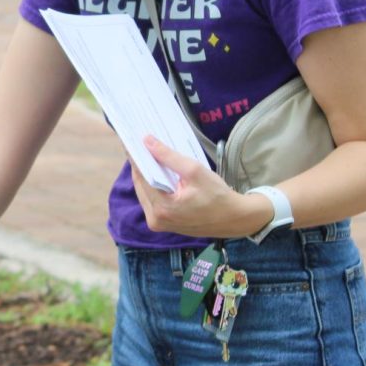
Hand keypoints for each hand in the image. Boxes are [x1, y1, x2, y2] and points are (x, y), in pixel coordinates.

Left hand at [131, 135, 246, 237]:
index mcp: (161, 208)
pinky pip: (151, 200)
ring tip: (145, 155)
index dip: (136, 157)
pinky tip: (155, 171)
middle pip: (140, 185)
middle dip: (139, 164)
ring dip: (145, 175)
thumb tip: (147, 141)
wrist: (234, 219)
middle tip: (137, 144)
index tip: (131, 141)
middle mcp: (155, 219)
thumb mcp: (195, 171)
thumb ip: (169, 156)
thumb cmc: (217, 196)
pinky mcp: (162, 224)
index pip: (141, 176)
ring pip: (144, 193)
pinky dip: (152, 186)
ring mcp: (158, 223)